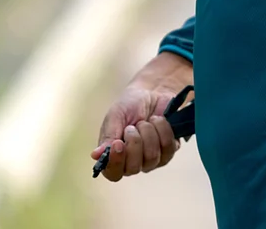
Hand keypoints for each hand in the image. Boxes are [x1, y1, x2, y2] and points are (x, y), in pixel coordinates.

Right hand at [91, 51, 193, 181]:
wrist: (153, 91)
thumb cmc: (130, 105)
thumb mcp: (115, 116)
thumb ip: (107, 136)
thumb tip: (95, 155)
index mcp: (115, 156)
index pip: (113, 173)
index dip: (116, 162)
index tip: (118, 143)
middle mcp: (134, 162)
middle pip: (134, 168)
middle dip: (135, 142)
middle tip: (133, 126)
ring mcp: (153, 158)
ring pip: (152, 157)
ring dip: (149, 133)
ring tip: (146, 121)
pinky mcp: (169, 150)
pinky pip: (169, 148)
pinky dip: (163, 130)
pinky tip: (159, 121)